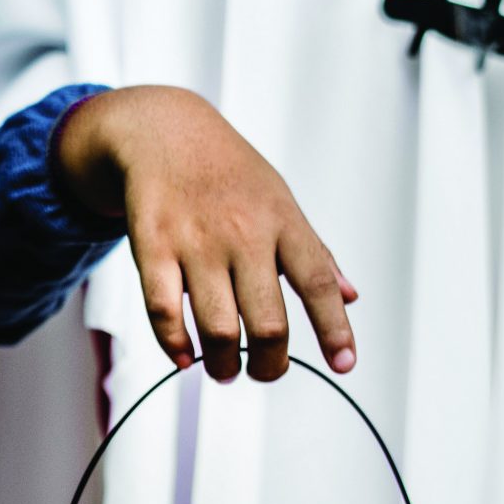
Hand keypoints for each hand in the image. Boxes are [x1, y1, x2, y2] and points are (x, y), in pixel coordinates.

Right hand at [53, 85, 357, 381]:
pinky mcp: (153, 249)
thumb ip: (314, 253)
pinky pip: (164, 312)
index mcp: (282, 222)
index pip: (318, 284)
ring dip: (222, 364)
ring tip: (223, 369)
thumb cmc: (228, 172)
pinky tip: (183, 356)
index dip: (335, 328)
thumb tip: (350, 296)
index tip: (344, 363)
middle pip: (269, 323)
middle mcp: (244, 235)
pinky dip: (175, 345)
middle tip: (263, 372)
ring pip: (218, 328)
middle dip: (269, 365)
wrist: (164, 131)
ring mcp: (196, 243)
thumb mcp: (281, 201)